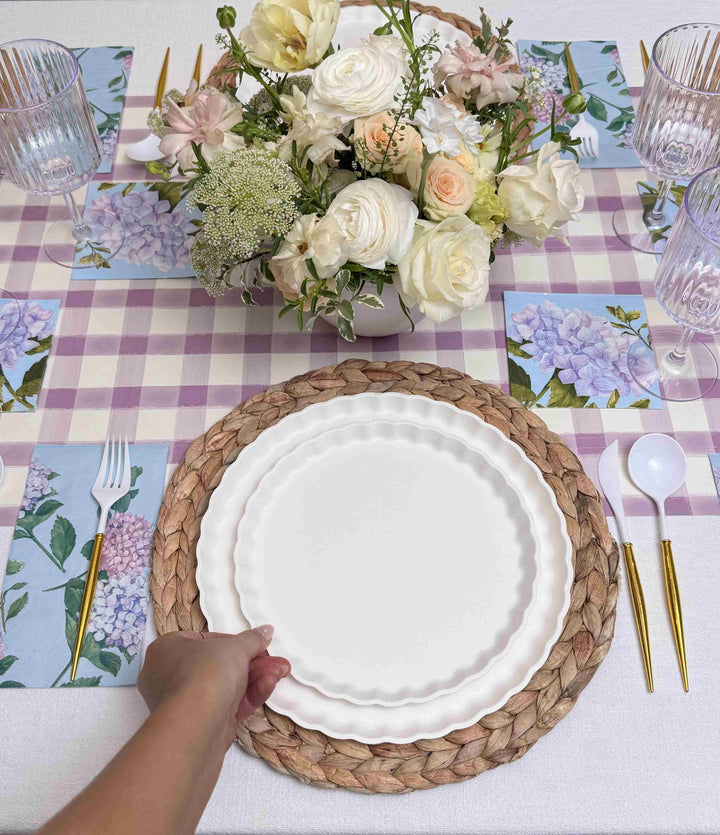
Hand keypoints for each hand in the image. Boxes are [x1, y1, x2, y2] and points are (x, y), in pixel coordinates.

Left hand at [137, 627, 289, 747]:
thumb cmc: (205, 674)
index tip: (253, 644)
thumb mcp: (235, 647)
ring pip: (226, 686)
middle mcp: (170, 676)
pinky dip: (249, 695)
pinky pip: (227, 705)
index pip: (203, 640)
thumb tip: (264, 632)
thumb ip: (252, 639)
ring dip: (256, 677)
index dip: (232, 642)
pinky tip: (269, 685)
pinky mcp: (202, 725)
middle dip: (253, 662)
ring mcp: (186, 704)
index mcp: (167, 650)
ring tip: (280, 671)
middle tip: (274, 660)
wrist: (196, 727)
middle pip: (219, 665)